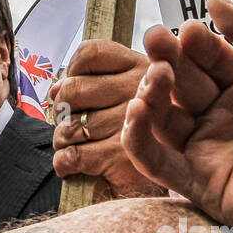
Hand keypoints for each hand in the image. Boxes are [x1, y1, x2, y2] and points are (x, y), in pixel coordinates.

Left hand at [50, 40, 162, 200]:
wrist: (177, 179)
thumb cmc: (148, 132)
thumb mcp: (131, 92)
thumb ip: (92, 81)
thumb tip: (56, 88)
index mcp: (143, 67)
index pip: (90, 53)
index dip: (72, 70)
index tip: (76, 87)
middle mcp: (142, 91)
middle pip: (72, 89)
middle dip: (63, 109)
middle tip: (73, 121)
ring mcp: (134, 125)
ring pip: (69, 126)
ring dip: (62, 139)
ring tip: (75, 143)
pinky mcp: (122, 158)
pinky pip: (72, 155)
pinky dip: (64, 162)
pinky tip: (71, 164)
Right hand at [121, 0, 232, 232]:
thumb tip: (215, 1)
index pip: (211, 57)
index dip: (198, 42)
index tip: (193, 28)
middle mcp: (227, 117)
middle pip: (182, 82)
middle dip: (166, 58)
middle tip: (156, 38)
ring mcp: (212, 151)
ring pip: (162, 118)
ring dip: (150, 92)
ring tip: (157, 74)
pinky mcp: (203, 186)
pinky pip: (157, 161)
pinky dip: (138, 137)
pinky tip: (140, 110)